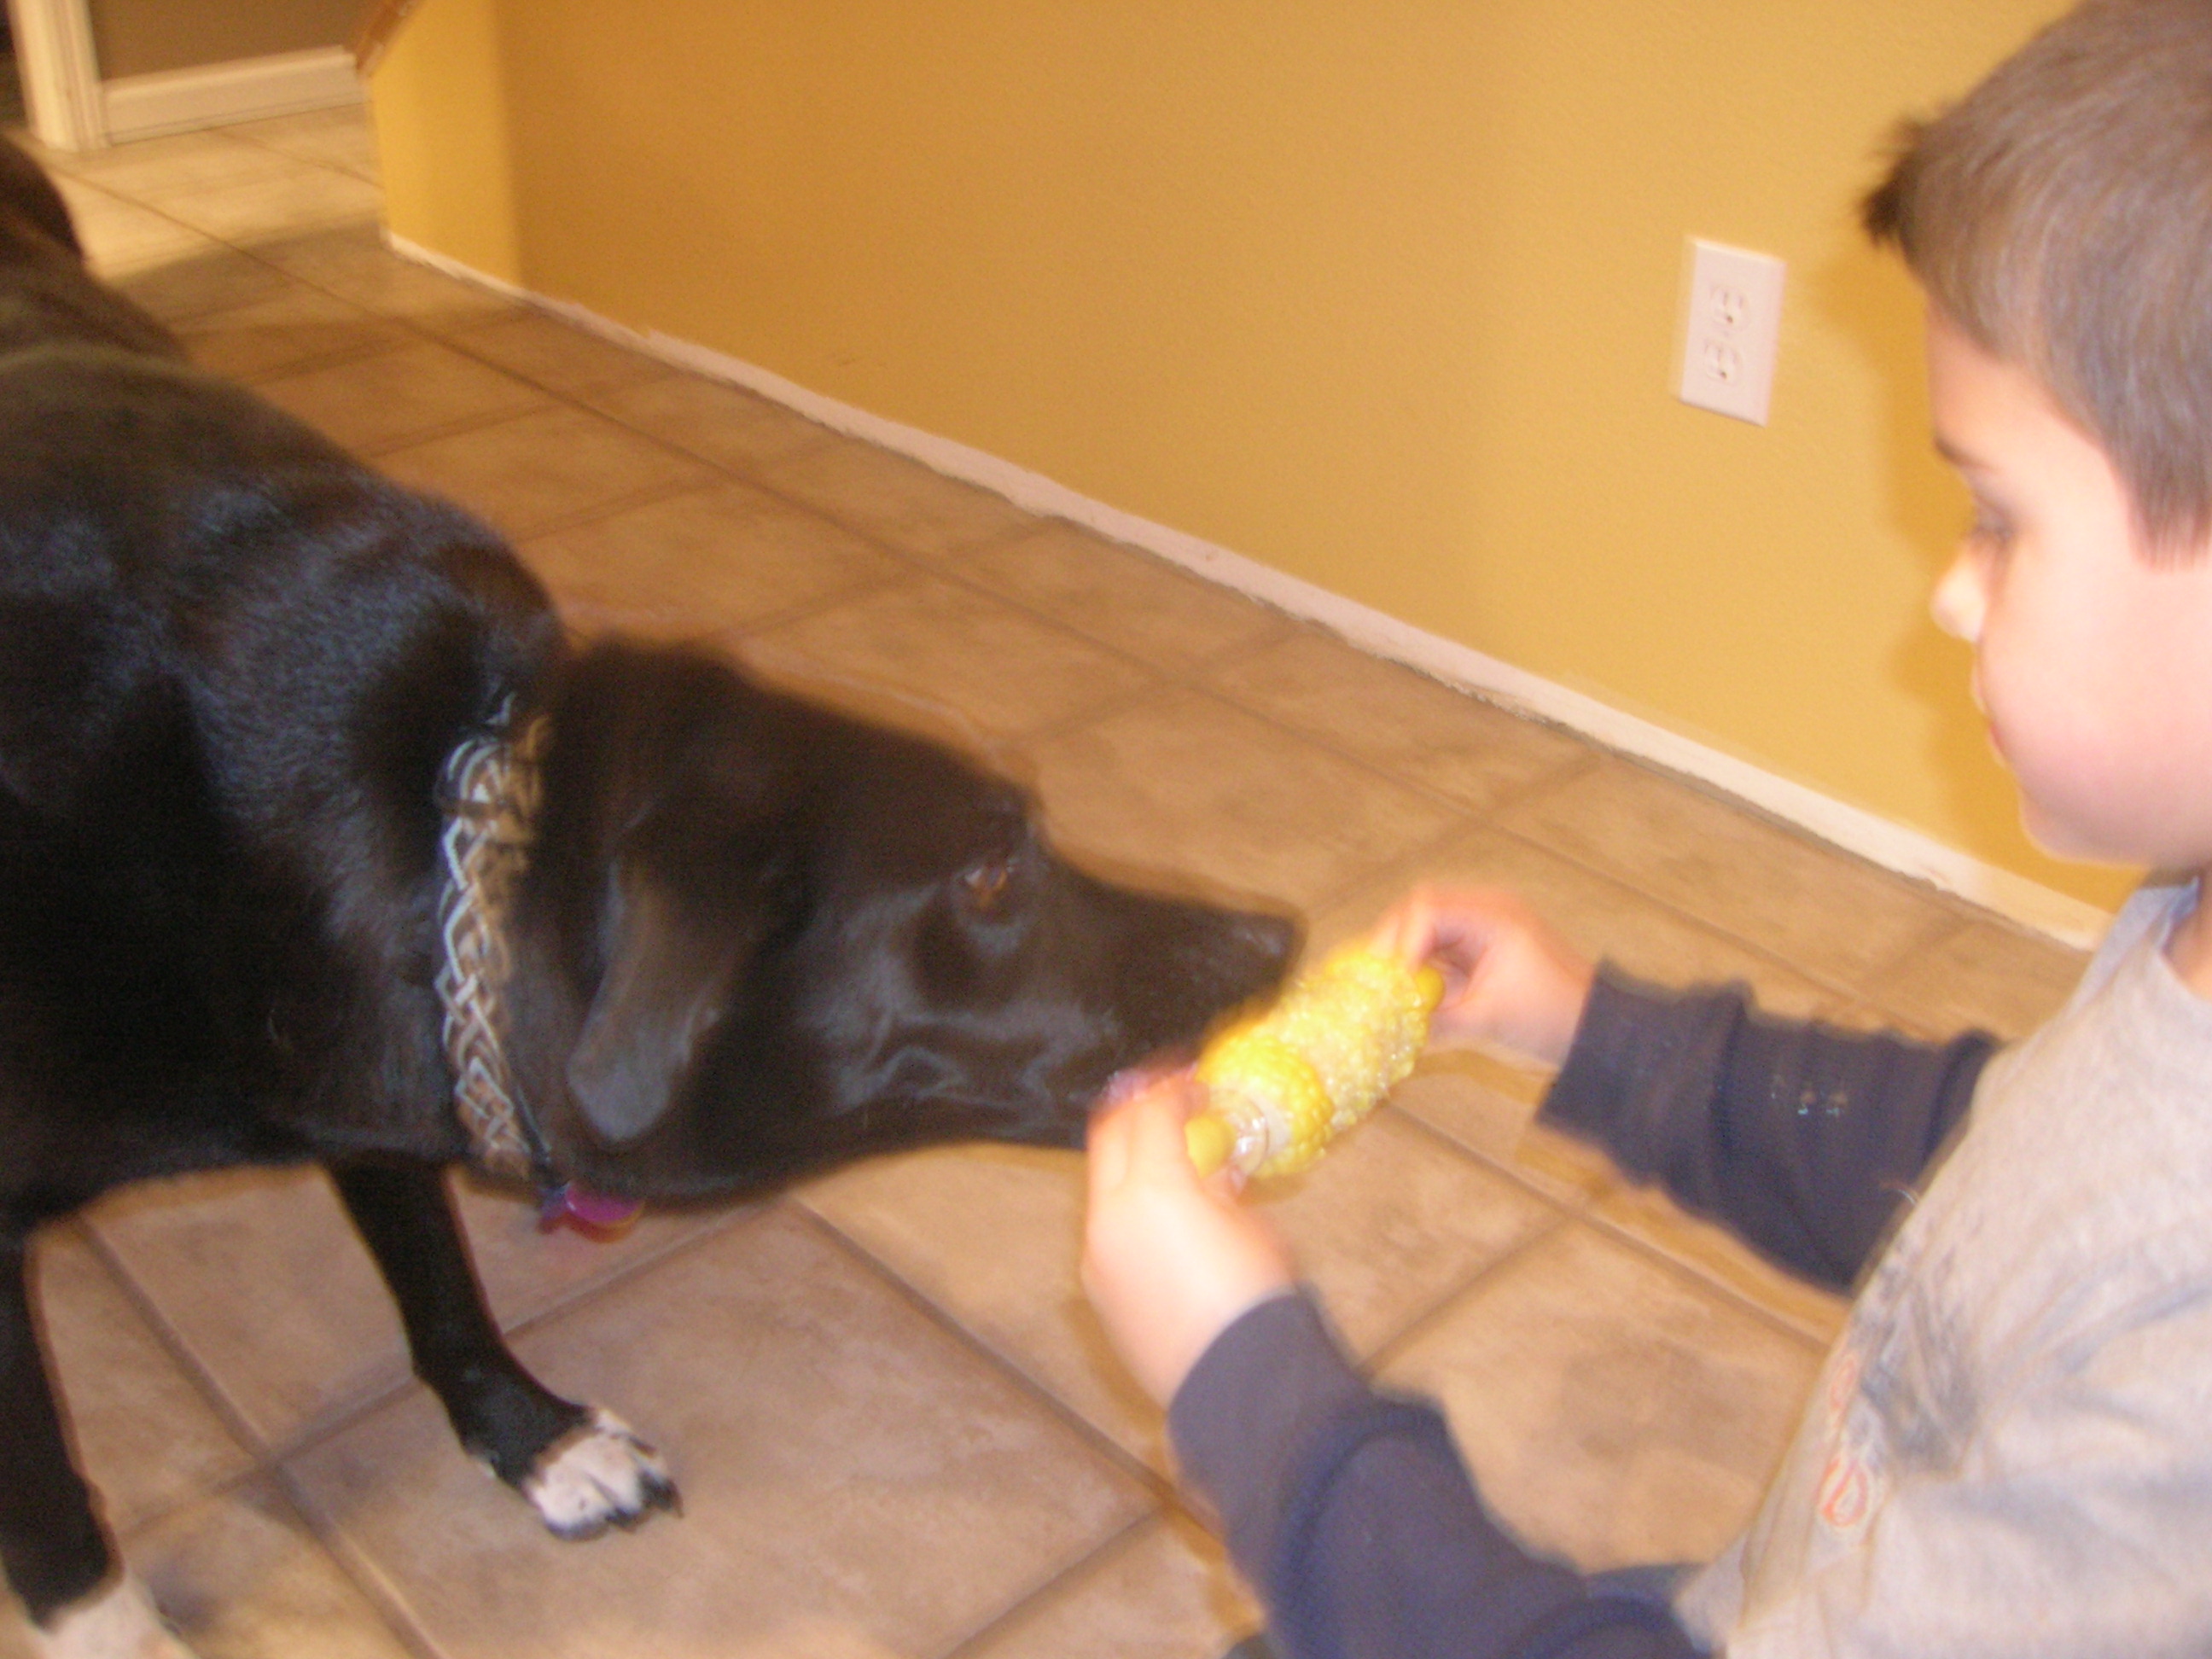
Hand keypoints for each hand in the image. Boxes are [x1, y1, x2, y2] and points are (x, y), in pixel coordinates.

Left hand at [1082, 1069, 1297, 1405]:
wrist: (1238, 1386)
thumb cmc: (1258, 1300)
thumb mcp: (1252, 1227)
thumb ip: (1222, 1189)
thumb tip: (1210, 1174)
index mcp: (1153, 1190)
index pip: (1152, 1114)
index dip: (1175, 1090)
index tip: (1195, 1085)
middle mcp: (1110, 1217)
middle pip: (1109, 1137)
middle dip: (1136, 1111)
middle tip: (1168, 1103)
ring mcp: (1097, 1258)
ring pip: (1103, 1188)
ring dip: (1131, 1166)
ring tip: (1173, 1170)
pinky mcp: (1098, 1294)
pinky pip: (1107, 1235)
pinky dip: (1129, 1213)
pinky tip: (1166, 1227)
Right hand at [1369, 886, 1594, 1067]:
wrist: (1594, 1036)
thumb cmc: (1552, 1021)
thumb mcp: (1488, 1024)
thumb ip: (1435, 1025)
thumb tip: (1386, 1031)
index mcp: (1494, 916)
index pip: (1427, 908)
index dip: (1401, 942)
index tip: (1393, 981)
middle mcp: (1484, 913)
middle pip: (1417, 912)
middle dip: (1391, 946)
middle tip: (1374, 984)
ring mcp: (1480, 931)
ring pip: (1420, 932)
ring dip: (1400, 960)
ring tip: (1385, 994)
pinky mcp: (1476, 954)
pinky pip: (1433, 953)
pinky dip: (1415, 974)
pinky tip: (1404, 1000)